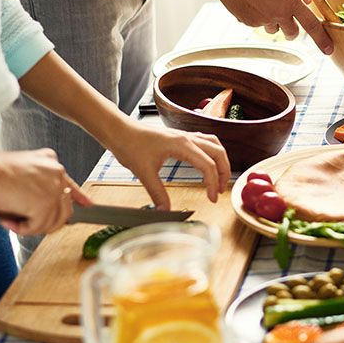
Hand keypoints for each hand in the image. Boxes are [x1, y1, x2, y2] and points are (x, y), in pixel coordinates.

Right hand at [0, 149, 90, 235]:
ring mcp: (54, 191)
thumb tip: (37, 199)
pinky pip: (36, 227)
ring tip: (14, 222)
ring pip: (52, 221)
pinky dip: (21, 229)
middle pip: (64, 209)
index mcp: (53, 165)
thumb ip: (38, 177)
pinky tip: (9, 222)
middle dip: (47, 221)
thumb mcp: (24, 165)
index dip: (79, 197)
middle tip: (28, 224)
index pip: (71, 185)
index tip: (87, 205)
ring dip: (31, 226)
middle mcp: (58, 176)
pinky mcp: (45, 205)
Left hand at [107, 122, 230, 208]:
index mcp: (181, 145)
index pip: (207, 164)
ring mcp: (185, 136)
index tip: (212, 198)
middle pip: (218, 152)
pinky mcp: (180, 137)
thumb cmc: (129, 145)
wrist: (119, 131)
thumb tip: (165, 211)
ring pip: (214, 144)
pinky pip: (205, 141)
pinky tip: (208, 162)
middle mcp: (187, 138)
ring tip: (219, 177)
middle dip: (224, 171)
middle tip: (221, 190)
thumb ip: (157, 193)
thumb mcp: (143, 173)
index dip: (213, 183)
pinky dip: (212, 153)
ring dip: (221, 160)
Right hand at [211, 0, 333, 53]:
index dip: (322, 39)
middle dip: (292, 30)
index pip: (311, 24)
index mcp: (289, 0)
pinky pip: (257, 24)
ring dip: (272, 22)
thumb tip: (307, 2)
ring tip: (261, 1)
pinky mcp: (248, 22)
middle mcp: (278, 13)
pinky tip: (248, 1)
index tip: (328, 49)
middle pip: (292, 33)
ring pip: (273, 29)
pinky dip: (256, 17)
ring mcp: (262, 20)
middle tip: (285, 18)